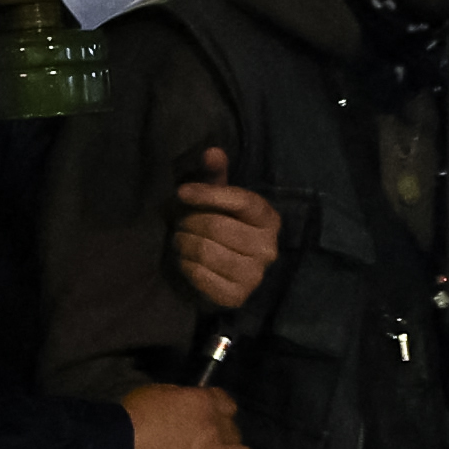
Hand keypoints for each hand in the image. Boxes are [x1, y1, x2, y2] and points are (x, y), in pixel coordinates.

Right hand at [121, 383, 271, 448]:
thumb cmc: (128, 422)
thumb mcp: (155, 395)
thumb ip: (180, 399)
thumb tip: (189, 403)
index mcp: (203, 402)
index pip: (225, 402)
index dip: (219, 409)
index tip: (213, 416)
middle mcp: (218, 427)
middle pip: (233, 429)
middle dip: (224, 433)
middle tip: (210, 442)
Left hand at [173, 148, 280, 311]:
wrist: (212, 273)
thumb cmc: (214, 227)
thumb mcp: (216, 200)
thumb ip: (214, 175)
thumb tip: (212, 151)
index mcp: (268, 219)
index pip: (240, 200)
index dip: (207, 194)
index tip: (180, 193)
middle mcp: (269, 248)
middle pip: (217, 226)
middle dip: (189, 222)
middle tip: (180, 224)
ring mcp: (255, 276)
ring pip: (206, 250)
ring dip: (184, 244)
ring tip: (180, 241)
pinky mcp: (236, 297)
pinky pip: (201, 276)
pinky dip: (186, 266)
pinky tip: (185, 262)